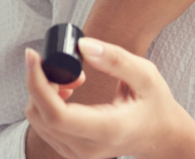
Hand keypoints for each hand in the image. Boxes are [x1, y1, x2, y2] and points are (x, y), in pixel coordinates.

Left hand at [25, 37, 190, 158]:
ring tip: (74, 77)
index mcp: (107, 130)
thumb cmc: (155, 105)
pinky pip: (43, 124)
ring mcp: (76, 154)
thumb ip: (115, 59)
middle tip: (69, 66)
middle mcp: (87, 148)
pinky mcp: (70, 151)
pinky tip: (69, 91)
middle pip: (39, 115)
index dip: (37, 83)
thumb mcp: (146, 76)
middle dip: (41, 81)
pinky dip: (47, 102)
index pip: (56, 114)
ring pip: (37, 119)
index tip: (33, 56)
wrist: (161, 137)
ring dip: (44, 91)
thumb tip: (82, 45)